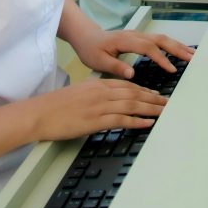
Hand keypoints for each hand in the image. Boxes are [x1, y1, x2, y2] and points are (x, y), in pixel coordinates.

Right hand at [32, 78, 167, 140]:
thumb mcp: (80, 93)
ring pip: (132, 105)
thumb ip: (96, 94)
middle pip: (134, 93)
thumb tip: (108, 101)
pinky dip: (137, 121)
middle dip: (152, 98)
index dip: (144, 90)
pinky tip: (148, 123)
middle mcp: (102, 92)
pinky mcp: (96, 121)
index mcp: (98, 84)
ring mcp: (100, 106)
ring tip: (163, 112)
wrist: (40, 113)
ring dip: (150, 109)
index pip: (127, 85)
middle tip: (167, 103)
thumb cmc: (56, 106)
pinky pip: (122, 120)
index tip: (155, 94)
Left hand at [76, 29, 195, 78]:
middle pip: (160, 39)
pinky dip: (171, 45)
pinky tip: (178, 52)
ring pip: (161, 38)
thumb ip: (115, 66)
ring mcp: (138, 35)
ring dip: (177, 46)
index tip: (172, 69)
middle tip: (192, 58)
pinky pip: (158, 40)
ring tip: (191, 55)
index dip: (161, 58)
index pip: (148, 48)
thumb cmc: (91, 49)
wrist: (86, 36)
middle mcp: (135, 35)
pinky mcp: (139, 38)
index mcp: (126, 40)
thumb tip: (132, 74)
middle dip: (177, 48)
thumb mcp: (98, 60)